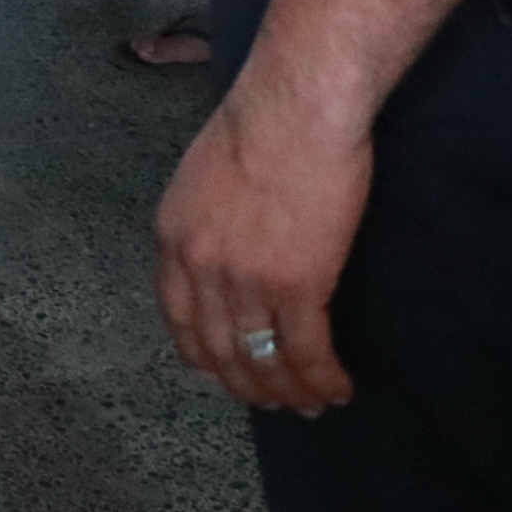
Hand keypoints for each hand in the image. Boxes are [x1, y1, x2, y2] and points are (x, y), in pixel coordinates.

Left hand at [155, 86, 368, 415]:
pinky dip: (321, 378)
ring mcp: (245, 281)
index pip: (179, 318)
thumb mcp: (205, 174)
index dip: (204, 354)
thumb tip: (228, 242)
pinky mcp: (297, 285)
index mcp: (173, 237)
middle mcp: (200, 267)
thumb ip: (208, 218)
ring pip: (261, 360)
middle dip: (246, 385)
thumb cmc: (261, 120)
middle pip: (217, 350)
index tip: (225, 371)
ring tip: (309, 405)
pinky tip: (337, 389)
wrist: (297, 106)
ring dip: (287, 392)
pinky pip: (306, 351)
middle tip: (272, 401)